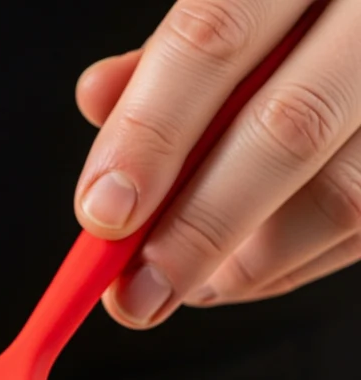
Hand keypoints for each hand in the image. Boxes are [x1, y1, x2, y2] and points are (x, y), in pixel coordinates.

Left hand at [74, 0, 360, 326]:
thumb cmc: (293, 20)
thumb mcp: (236, 9)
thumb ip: (169, 60)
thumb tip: (98, 98)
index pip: (214, 37)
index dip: (151, 134)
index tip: (103, 214)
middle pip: (290, 128)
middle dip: (198, 228)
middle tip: (135, 295)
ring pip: (343, 196)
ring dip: (247, 264)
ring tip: (187, 288)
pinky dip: (289, 266)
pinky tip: (240, 271)